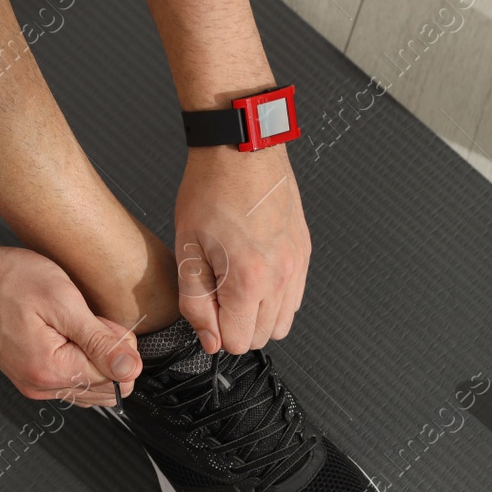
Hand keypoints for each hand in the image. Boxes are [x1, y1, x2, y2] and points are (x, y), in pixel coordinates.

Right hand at [0, 243, 140, 406]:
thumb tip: (131, 371)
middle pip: (107, 386)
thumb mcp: (63, 301)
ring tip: (70, 323)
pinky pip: (70, 378)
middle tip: (85, 319)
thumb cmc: (4, 281)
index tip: (99, 320)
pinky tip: (62, 332)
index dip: (119, 345)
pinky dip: (76, 357)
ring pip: (90, 384)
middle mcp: (42, 386)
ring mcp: (34, 384)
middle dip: (108, 353)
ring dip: (92, 355)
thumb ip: (101, 341)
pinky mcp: (29, 375)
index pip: (118, 378)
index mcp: (54, 372)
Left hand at [175, 144, 309, 353]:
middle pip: (261, 338)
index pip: (236, 342)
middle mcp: (280, 277)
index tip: (206, 306)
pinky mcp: (304, 254)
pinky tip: (255, 275)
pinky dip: (275, 299)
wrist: (242, 149)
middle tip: (217, 294)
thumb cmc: (212, 189)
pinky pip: (295, 299)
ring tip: (236, 285)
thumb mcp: (187, 250)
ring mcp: (297, 266)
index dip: (214, 330)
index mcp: (248, 280)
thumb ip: (196, 302)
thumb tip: (210, 340)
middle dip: (236, 326)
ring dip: (257, 316)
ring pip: (282, 324)